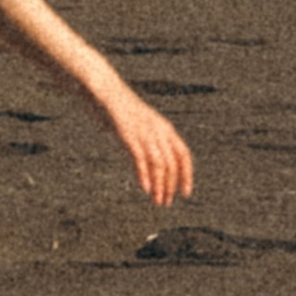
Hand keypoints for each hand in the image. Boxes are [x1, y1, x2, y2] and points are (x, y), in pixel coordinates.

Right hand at [100, 86, 194, 205]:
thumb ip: (151, 143)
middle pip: (172, 164)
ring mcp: (145, 134)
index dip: (187, 175)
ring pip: (160, 164)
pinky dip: (145, 175)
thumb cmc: (123, 112)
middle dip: (171, 186)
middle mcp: (159, 132)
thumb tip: (152, 165)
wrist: (108, 93)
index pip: (184, 155)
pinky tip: (145, 189)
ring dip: (160, 185)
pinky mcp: (129, 136)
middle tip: (166, 202)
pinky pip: (141, 159)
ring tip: (158, 200)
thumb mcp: (143, 126)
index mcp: (166, 129)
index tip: (186, 193)